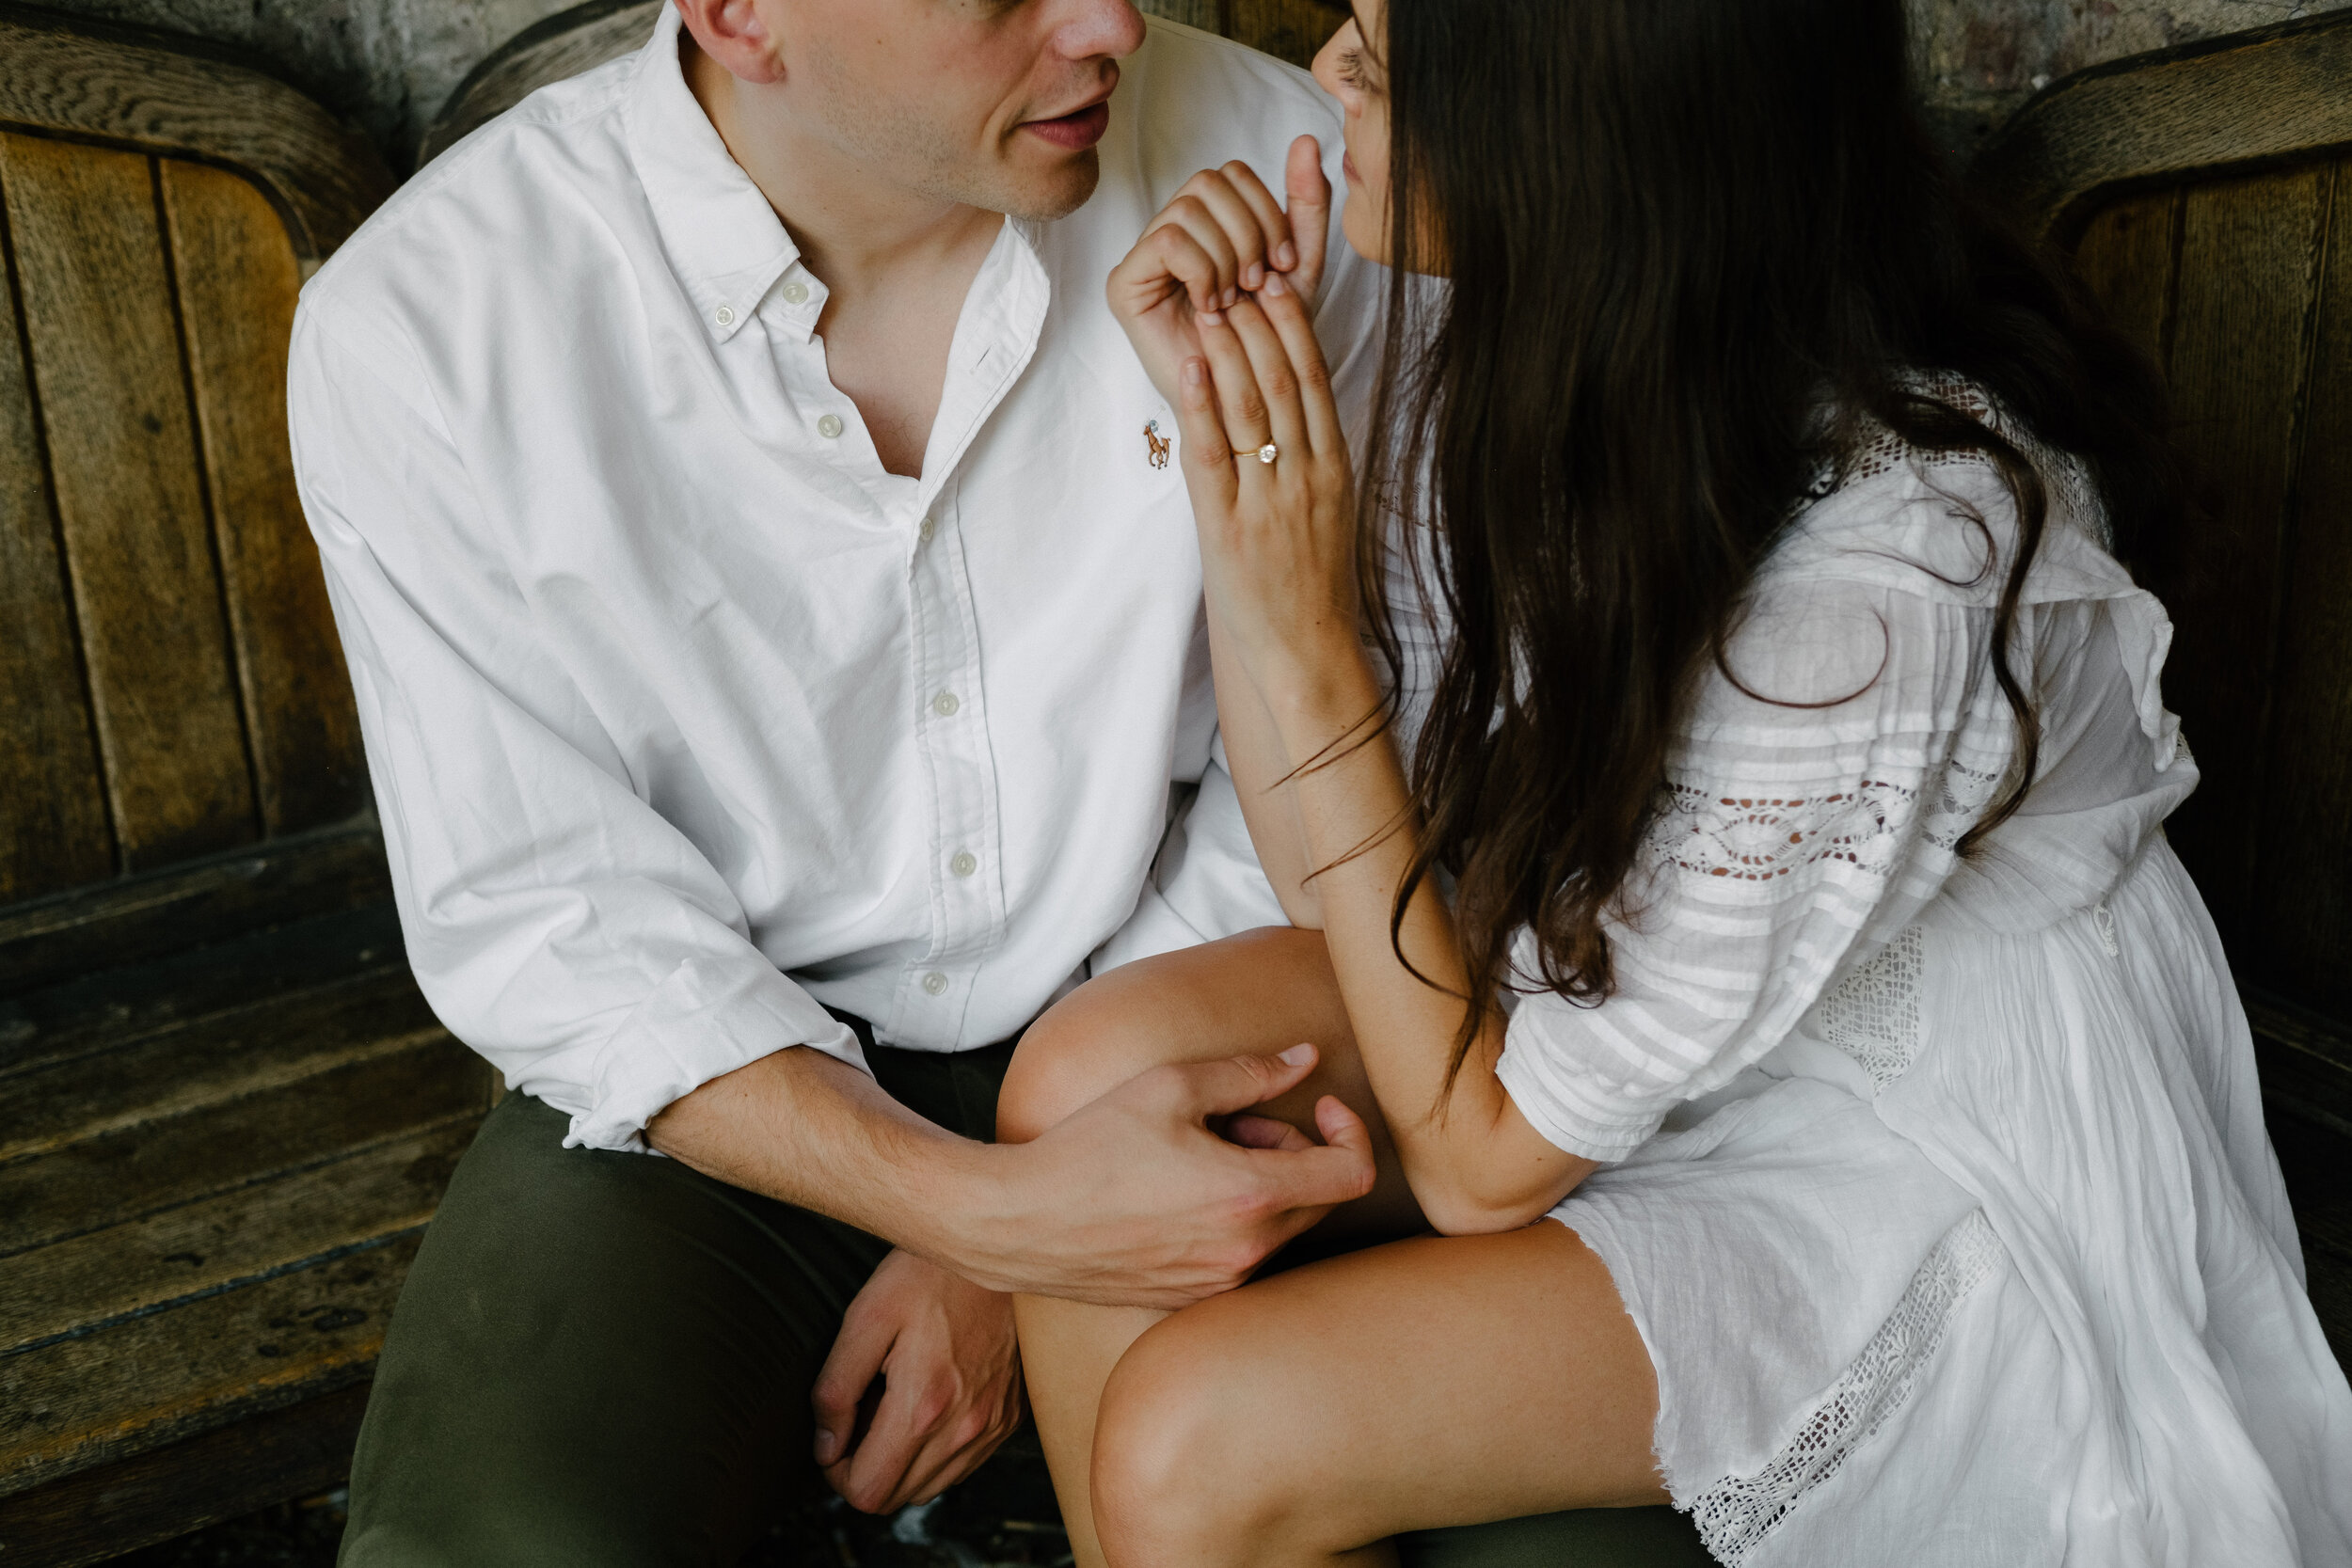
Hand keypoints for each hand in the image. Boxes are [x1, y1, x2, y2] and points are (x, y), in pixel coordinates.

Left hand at [812, 1248, 1024, 1513]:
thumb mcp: (865, 1318)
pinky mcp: (1009, 1417)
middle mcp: (964, 1427)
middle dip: (868, 1468)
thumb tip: (826, 1446)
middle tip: (864, 1415)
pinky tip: (930, 1403)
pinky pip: (962, 1465)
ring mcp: (992, 1425)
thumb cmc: (928, 1275)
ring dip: (902, 1463)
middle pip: (897, 1498)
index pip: (868, 1492)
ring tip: (898, 1405)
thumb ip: (836, 1389)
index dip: (838, 1473)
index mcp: (922, 1407)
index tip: (837, 1436)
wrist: (996, 1250)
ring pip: (930, 1487)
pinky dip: (937, 1450)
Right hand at [960, 1045, 1374, 1308]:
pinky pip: (1244, 1255)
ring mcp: (1220, 1283)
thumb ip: (1249, 1074)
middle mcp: (1246, 1251)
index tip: (1319, 1108)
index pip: (1352, 1173)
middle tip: (1239, 1123)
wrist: (1019, 1224)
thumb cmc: (1089, 1149)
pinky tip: (1181, 1195)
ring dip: (1264, 1185)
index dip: (1350, 1131)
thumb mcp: (1169, 1087)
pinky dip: (1235, 1220)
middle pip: (1322, 1199)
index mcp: (1250, 1196)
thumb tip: (1305, 1060)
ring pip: (1282, 1227)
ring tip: (1200, 1155)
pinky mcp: (1192, 1298)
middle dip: (1298, 1152)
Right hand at [1108, 136, 1332, 407]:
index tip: (1281, 265)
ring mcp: (1143, 257)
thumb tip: (1306, 139)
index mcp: (1207, 225)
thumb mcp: (1298, 268)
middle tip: (1256, 283)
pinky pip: (1168, 241)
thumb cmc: (1267, 342)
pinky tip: (1211, 307)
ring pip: (1188, 209)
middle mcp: (1171, 232)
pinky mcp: (1123, 284)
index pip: (1232, 173)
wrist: (1245, 403)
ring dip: (1226, 255)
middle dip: (1248, 231)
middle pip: (1208, 181)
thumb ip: (1306, 207)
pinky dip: (1202, 270)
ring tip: (1233, 300)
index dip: (1266, 210)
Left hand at [1173, 266, 1363, 705]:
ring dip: (1228, 347)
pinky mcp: (1231, 529)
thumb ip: (1315, 460)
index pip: (1316, 379)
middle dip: (1258, 320)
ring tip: (1207, 300)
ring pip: (1251, 406)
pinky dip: (1203, 404)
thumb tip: (1297, 410)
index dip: (1295, 324)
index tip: (1276, 282)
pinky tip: (1191, 366)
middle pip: (1284, 380)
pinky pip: (1216, 454)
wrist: (1310, 653)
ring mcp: (1270, 501)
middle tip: (1234, 270)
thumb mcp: (1332, 512)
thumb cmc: (1316, 586)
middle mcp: (1306, 476)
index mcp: (1335, 468)